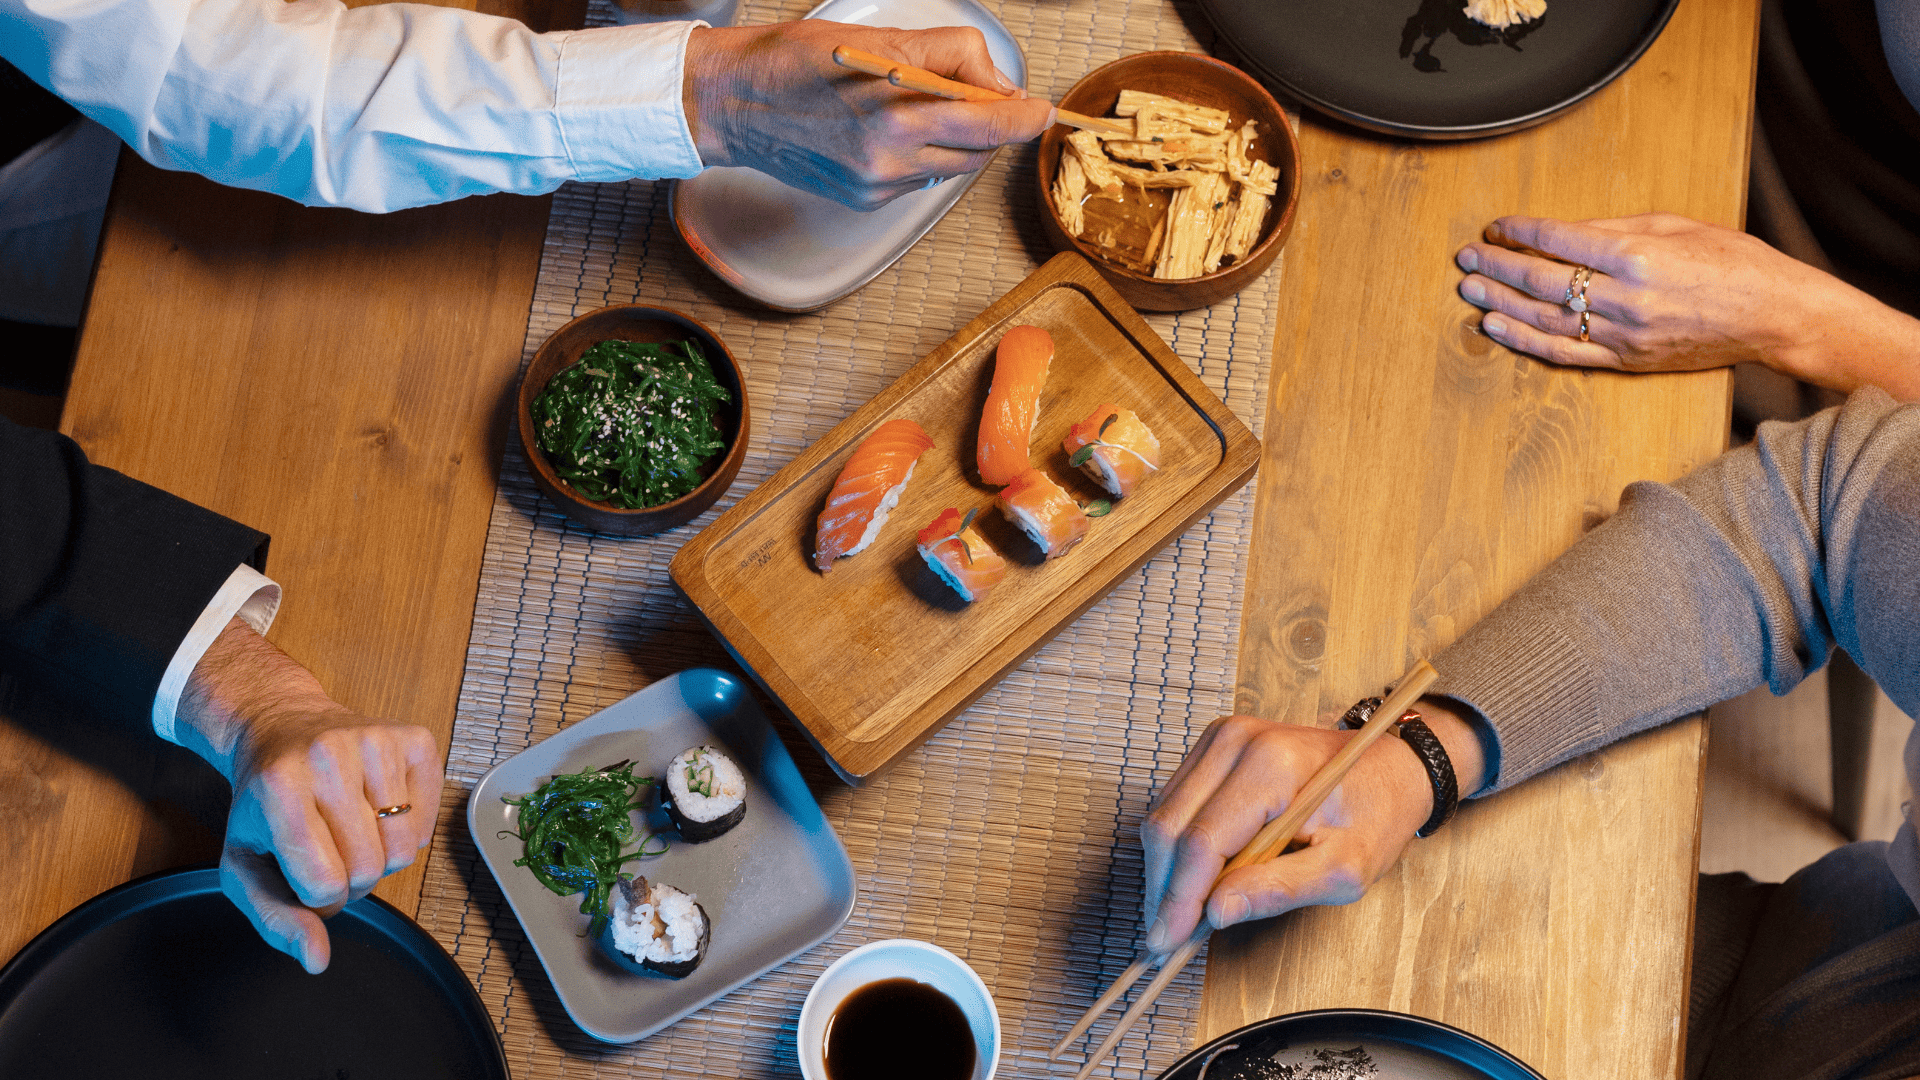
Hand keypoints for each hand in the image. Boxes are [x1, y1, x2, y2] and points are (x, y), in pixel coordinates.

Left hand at [177, 619, 442, 972]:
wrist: (281, 725)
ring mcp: (377, 742)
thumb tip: (318, 959)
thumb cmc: (263, 802)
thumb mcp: (244, 863)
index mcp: (280, 790)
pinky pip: (429, 821)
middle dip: (350, 877)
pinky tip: (379, 808)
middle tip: (330, 849)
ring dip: (381, 857)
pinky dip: (409, 830)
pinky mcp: (414, 739)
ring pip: (404, 851)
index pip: (324, 886)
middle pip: (368, 870)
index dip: (316, 894)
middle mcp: (330, 758)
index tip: (302, 870)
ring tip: (354, 832)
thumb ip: (275, 919)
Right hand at [683, 21, 1055, 209]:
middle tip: (974, 95)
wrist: (733, 102)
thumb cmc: (796, 61)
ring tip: (916, 107)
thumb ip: (951, 57)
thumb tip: (1000, 84)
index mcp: (898, 115)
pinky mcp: (864, 200)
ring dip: (953, 141)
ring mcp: (877, 186)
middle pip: (978, 152)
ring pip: (949, 168)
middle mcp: (890, 160)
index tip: (1041, 110)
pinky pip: (917, 179)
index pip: (992, 126)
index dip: (1025, 118)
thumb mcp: (882, 38)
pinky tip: (886, 131)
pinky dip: (919, 155)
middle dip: (987, 125)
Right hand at [1138, 701, 1486, 951]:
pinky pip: (1174, 803)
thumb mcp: (1346, 867)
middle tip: (1167, 938)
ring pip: (1163, 815)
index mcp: (1271, 765)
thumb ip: (1281, 890)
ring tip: (1181, 914)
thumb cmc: (1375, 812)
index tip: (1168, 941)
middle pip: (1169, 826)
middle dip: (1164, 889)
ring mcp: (1219, 740)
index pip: (1203, 840)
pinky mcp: (1213, 748)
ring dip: (1166, 871)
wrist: (1390, 766)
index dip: (1179, 897)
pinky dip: (1178, 848)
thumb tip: (1217, 912)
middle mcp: (1235, 741)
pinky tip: (1196, 878)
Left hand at [1455, 213, 1919, 399]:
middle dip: (1498, 268)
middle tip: (1467, 258)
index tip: (1496, 227)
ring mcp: (1622, 334)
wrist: (1772, 314)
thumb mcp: (1674, 226)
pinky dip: (1524, 341)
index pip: (1559, 242)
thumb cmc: (1732, 262)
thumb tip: (1559, 232)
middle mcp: (1624, 298)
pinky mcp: (1625, 360)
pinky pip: (1562, 353)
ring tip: (1470, 290)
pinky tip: (1496, 329)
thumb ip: (1613, 229)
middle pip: (1542, 282)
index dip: (1520, 233)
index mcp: (1637, 256)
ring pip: (1544, 319)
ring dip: (1500, 304)